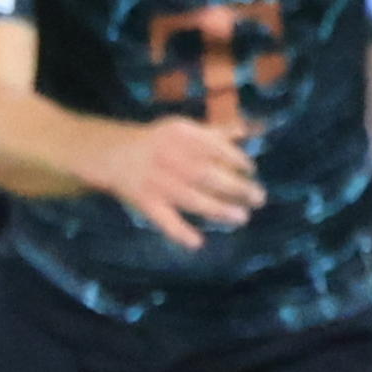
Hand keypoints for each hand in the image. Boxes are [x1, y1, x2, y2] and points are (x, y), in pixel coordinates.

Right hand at [82, 116, 259, 250]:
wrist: (113, 153)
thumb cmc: (159, 142)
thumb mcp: (184, 129)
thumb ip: (216, 133)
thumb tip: (250, 130)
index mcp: (181, 136)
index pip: (215, 147)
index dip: (236, 158)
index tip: (251, 170)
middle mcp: (169, 158)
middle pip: (206, 175)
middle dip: (236, 187)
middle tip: (258, 198)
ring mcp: (157, 182)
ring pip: (191, 198)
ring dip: (218, 210)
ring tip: (241, 217)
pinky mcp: (145, 202)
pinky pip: (163, 219)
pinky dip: (178, 232)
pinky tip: (197, 242)